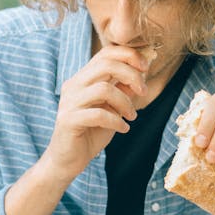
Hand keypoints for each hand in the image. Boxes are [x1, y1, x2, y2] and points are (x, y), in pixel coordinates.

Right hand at [43, 46, 149, 184]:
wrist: (68, 160)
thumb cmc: (91, 132)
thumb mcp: (113, 108)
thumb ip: (123, 90)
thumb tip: (141, 73)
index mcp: (83, 78)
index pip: (106, 53)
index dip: (129, 55)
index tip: (146, 68)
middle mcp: (74, 85)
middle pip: (106, 65)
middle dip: (131, 76)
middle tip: (144, 92)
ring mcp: (69, 102)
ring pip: (103, 89)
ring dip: (125, 102)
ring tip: (132, 116)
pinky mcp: (68, 120)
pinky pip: (98, 114)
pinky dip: (116, 121)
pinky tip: (123, 129)